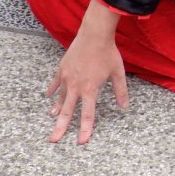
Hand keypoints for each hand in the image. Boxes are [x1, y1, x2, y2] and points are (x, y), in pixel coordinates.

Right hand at [47, 0, 128, 144]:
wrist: (94, 33)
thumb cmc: (107, 52)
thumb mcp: (118, 73)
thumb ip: (120, 91)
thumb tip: (125, 107)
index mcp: (90, 89)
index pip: (87, 114)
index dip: (85, 129)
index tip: (81, 141)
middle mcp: (76, 86)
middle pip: (68, 111)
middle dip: (60, 127)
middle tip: (53, 140)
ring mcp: (67, 77)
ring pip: (61, 97)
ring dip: (57, 108)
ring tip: (52, 118)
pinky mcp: (63, 68)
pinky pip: (56, 82)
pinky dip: (53, 90)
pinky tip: (49, 97)